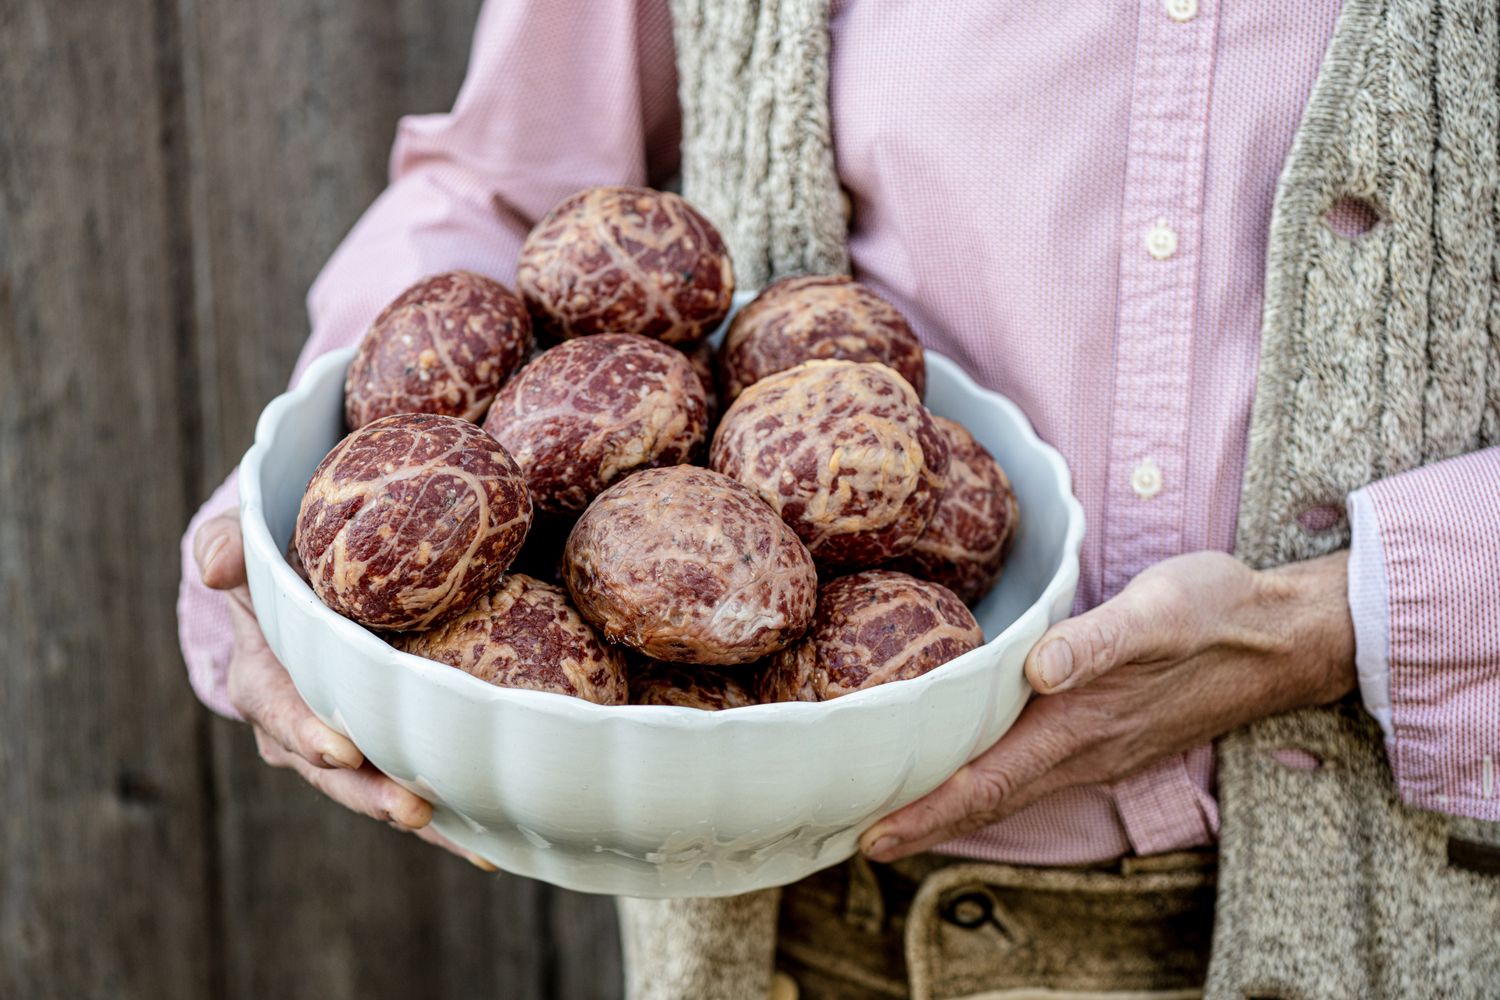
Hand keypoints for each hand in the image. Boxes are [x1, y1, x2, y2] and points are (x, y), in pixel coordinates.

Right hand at [194, 510, 495, 870]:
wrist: (315, 589)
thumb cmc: (285, 567)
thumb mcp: (252, 551)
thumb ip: (231, 546)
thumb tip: (213, 563)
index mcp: (265, 680)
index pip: (278, 710)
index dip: (306, 732)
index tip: (341, 750)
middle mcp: (302, 728)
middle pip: (334, 771)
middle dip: (371, 793)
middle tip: (412, 809)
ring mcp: (347, 748)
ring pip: (378, 789)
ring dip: (418, 813)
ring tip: (467, 836)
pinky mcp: (387, 754)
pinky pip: (416, 787)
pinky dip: (451, 818)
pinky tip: (492, 843)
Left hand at [860, 550, 1355, 861]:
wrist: (1280, 634)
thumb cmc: (1214, 613)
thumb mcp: (1157, 611)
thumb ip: (1096, 642)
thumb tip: (1038, 669)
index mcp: (1080, 725)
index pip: (988, 784)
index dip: (928, 813)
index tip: (873, 837)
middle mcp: (1083, 750)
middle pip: (988, 801)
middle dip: (923, 824)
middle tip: (858, 836)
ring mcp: (1097, 748)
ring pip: (1009, 791)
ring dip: (951, 809)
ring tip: (894, 812)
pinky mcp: (1107, 733)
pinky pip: (1032, 773)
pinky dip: (987, 784)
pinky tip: (968, 770)